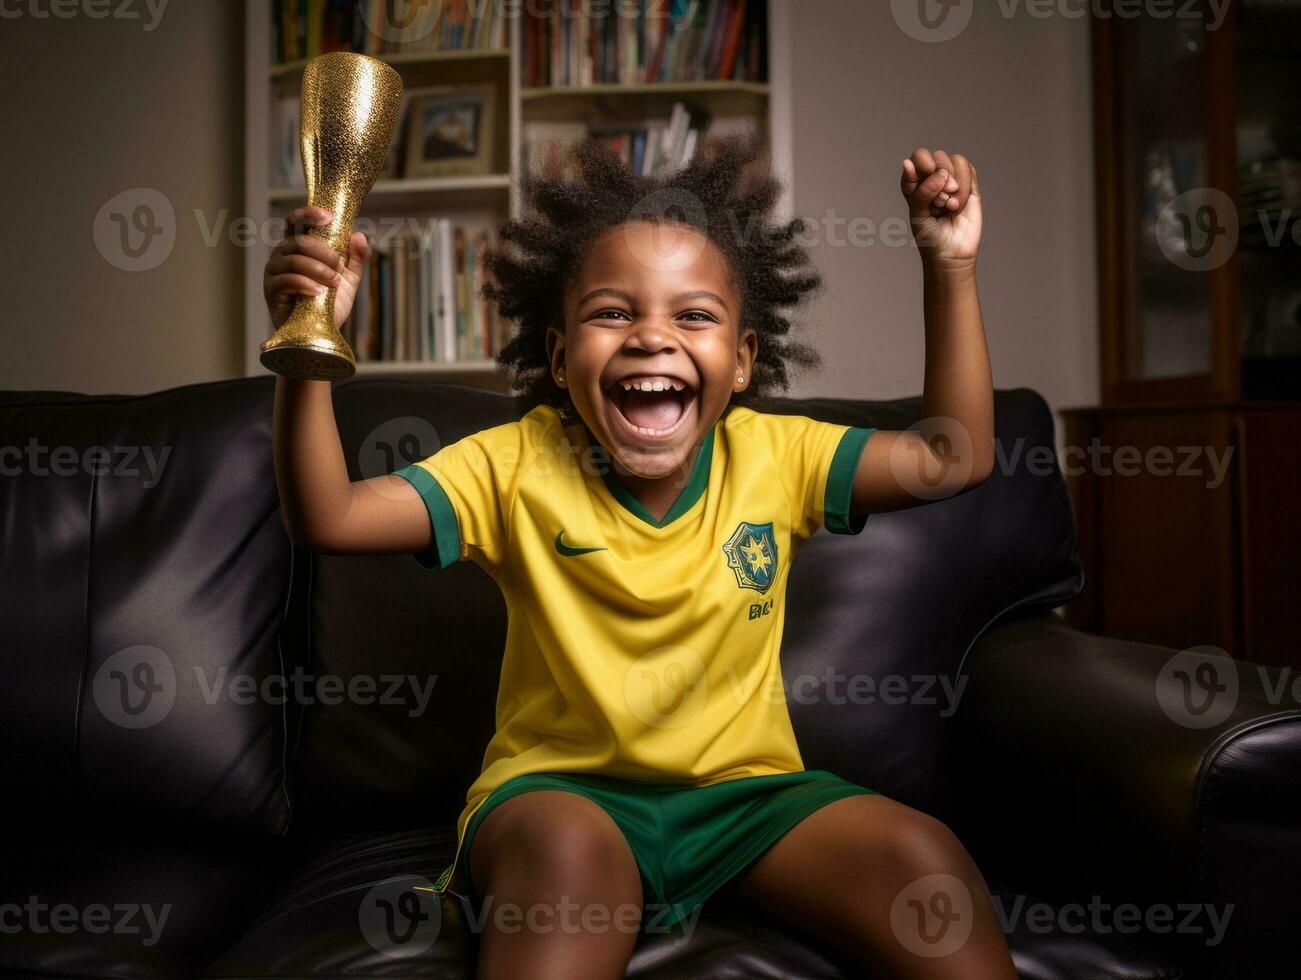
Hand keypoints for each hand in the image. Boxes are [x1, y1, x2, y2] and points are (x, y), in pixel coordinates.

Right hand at [264, 206, 371, 328]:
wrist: (320, 332)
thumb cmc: (329, 303)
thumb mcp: (349, 279)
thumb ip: (355, 258)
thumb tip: (359, 236)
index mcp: (298, 246)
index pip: (296, 222)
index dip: (309, 214)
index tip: (328, 217)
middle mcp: (282, 254)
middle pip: (298, 241)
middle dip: (323, 252)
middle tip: (339, 266)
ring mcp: (274, 272)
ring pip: (293, 260)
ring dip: (318, 269)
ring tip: (333, 282)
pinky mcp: (271, 290)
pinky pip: (285, 280)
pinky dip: (304, 284)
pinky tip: (317, 292)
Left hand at [900, 148, 981, 268]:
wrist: (951, 254)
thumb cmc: (929, 236)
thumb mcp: (918, 214)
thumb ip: (920, 190)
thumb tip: (927, 166)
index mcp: (915, 183)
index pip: (918, 158)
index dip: (922, 162)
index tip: (927, 173)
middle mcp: (933, 178)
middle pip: (937, 156)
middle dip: (939, 176)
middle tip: (940, 201)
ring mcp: (951, 181)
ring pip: (953, 161)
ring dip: (951, 182)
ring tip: (949, 206)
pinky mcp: (969, 186)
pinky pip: (968, 170)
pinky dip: (963, 186)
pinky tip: (958, 205)